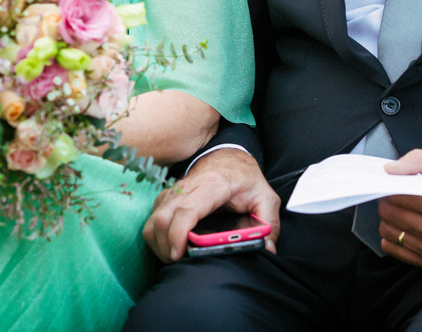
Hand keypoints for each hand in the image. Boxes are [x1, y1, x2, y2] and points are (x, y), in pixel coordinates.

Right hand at [142, 147, 279, 263]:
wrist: (229, 159)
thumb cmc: (246, 180)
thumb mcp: (266, 197)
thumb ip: (269, 223)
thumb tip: (266, 248)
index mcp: (214, 185)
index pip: (187, 209)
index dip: (178, 234)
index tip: (180, 254)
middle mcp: (188, 186)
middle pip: (162, 217)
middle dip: (165, 246)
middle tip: (180, 262)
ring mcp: (174, 192)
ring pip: (153, 220)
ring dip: (159, 244)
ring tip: (177, 258)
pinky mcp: (166, 198)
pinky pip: (152, 220)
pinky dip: (156, 237)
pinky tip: (173, 247)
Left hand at [377, 148, 421, 267]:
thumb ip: (418, 160)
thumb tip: (390, 169)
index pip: (394, 195)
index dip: (390, 184)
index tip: (394, 180)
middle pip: (388, 213)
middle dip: (389, 199)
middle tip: (400, 192)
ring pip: (387, 231)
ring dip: (390, 217)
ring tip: (405, 207)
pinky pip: (394, 248)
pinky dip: (394, 235)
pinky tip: (405, 223)